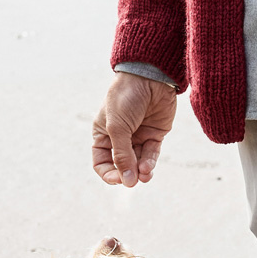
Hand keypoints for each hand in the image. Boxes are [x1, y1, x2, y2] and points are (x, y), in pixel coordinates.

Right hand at [92, 73, 177, 187]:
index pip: (101, 161)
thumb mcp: (118, 127)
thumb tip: (128, 182)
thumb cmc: (127, 97)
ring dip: (141, 172)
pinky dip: (150, 163)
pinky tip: (148, 168)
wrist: (151, 75)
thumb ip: (122, 155)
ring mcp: (138, 134)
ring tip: (144, 176)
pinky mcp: (155, 133)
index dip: (108, 173)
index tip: (117, 179)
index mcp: (103, 132)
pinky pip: (151, 154)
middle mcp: (120, 136)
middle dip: (127, 174)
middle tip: (132, 180)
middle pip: (121, 165)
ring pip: (138, 162)